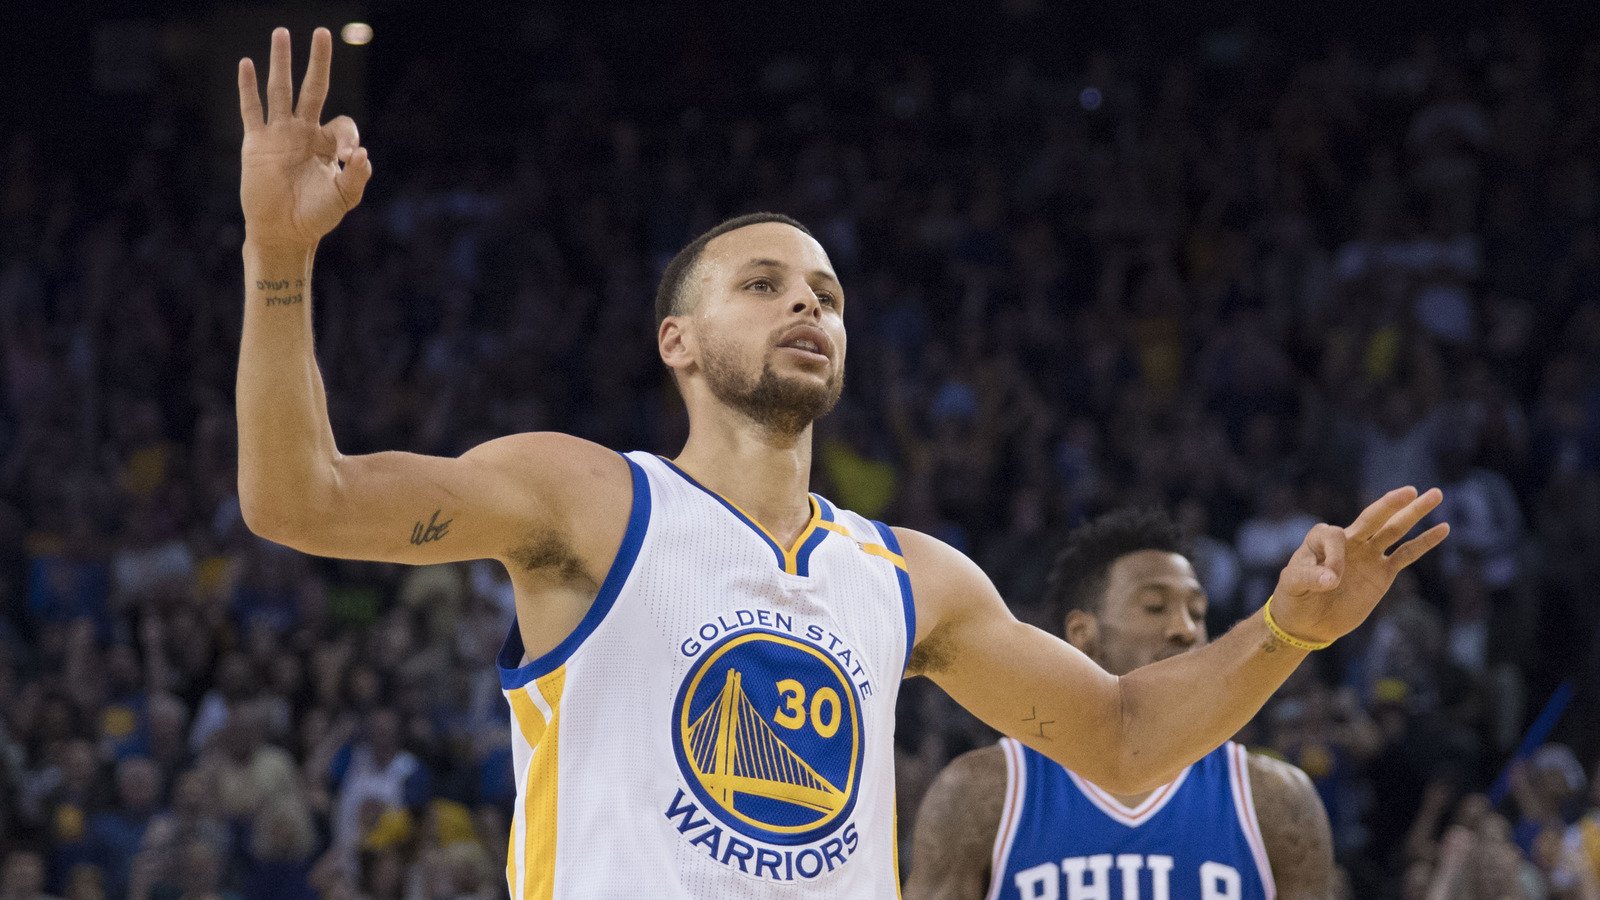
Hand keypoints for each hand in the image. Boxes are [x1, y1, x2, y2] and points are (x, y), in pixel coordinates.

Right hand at [238, 28, 371, 251]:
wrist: (283, 233)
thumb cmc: (316, 217)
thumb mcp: (344, 198)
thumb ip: (357, 177)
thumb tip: (363, 153)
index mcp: (329, 145)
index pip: (343, 124)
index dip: (350, 135)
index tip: (351, 156)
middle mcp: (305, 133)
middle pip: (312, 88)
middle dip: (318, 62)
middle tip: (322, 33)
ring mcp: (279, 135)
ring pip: (280, 90)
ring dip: (281, 62)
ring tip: (282, 33)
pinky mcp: (256, 143)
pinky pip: (251, 110)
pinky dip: (248, 87)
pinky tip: (247, 64)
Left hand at [1270, 486, 1448, 644]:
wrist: (1307, 622)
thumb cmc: (1294, 598)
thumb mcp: (1292, 584)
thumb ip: (1309, 577)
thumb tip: (1331, 579)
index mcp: (1322, 538)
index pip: (1335, 536)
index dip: (1333, 558)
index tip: (1328, 582)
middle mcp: (1349, 542)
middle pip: (1373, 517)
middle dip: (1391, 504)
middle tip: (1412, 490)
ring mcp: (1368, 556)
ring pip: (1394, 530)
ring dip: (1414, 513)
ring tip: (1436, 494)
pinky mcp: (1382, 574)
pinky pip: (1406, 555)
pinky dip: (1424, 542)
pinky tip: (1442, 528)